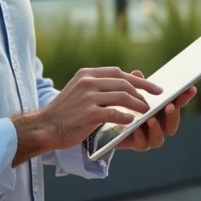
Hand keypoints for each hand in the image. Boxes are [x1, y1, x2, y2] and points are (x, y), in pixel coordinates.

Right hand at [35, 66, 161, 150]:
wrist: (45, 127)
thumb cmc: (66, 111)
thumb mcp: (82, 90)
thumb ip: (104, 84)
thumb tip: (135, 75)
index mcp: (86, 74)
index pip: (118, 73)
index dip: (138, 80)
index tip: (153, 87)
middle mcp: (87, 82)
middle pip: (123, 83)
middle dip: (143, 91)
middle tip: (155, 99)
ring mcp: (88, 97)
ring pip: (122, 97)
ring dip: (138, 105)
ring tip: (146, 112)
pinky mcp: (89, 113)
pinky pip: (115, 113)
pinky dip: (126, 117)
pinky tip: (132, 122)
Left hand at [117, 71, 197, 152]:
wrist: (109, 123)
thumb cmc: (125, 104)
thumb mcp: (130, 91)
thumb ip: (135, 84)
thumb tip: (137, 73)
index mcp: (163, 110)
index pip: (178, 103)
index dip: (185, 96)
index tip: (191, 88)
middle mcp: (160, 126)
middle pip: (173, 123)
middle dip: (173, 115)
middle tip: (170, 106)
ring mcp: (149, 137)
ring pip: (159, 138)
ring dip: (157, 129)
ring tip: (151, 119)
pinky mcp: (137, 144)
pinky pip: (142, 144)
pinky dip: (140, 136)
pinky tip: (135, 128)